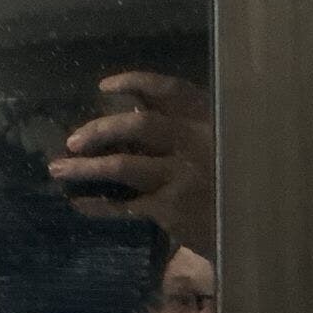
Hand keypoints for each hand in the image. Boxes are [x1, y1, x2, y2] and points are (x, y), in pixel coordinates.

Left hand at [48, 71, 213, 257]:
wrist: (254, 229)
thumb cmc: (229, 181)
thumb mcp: (217, 143)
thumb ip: (181, 125)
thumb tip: (133, 108)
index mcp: (208, 120)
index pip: (170, 90)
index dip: (136, 83)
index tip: (103, 87)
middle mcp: (196, 143)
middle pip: (139, 125)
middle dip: (100, 130)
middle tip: (73, 140)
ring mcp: (183, 176)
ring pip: (123, 165)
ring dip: (85, 167)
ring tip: (58, 169)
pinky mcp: (172, 208)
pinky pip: (124, 203)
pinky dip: (98, 204)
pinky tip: (79, 203)